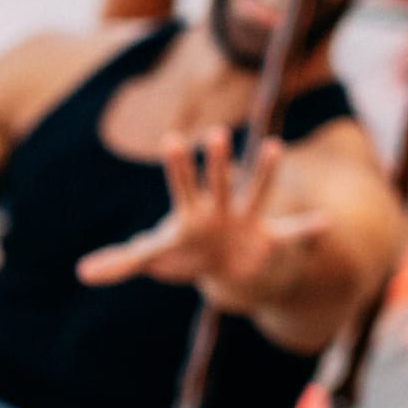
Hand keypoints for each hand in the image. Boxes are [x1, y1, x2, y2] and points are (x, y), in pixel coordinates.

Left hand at [74, 125, 329, 304]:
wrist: (228, 267)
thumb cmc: (187, 254)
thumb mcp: (154, 258)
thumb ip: (121, 262)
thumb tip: (81, 273)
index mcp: (192, 212)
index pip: (181, 185)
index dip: (178, 165)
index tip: (173, 139)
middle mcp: (220, 208)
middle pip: (216, 181)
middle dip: (214, 161)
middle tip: (213, 133)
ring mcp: (247, 220)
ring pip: (255, 193)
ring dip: (264, 172)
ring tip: (274, 146)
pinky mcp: (269, 239)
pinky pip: (292, 233)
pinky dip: (308, 230)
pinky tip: (325, 223)